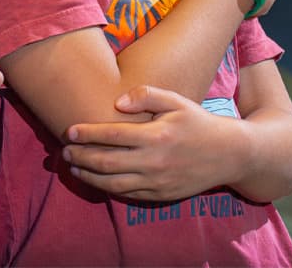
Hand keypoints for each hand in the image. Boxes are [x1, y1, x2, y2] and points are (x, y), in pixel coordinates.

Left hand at [62, 85, 242, 201]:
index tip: (69, 130)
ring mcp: (157, 182)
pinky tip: (96, 179)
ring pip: (114, 183)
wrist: (228, 154)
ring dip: (89, 175)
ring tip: (73, 165)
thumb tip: (117, 102)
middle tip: (63, 150)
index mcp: (156, 136)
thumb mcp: (176, 100)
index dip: (88, 134)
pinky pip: (128, 194)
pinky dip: (108, 188)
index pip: (113, 136)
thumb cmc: (197, 122)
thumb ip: (146, 95)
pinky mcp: (161, 195)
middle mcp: (155, 162)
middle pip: (108, 162)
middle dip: (82, 156)